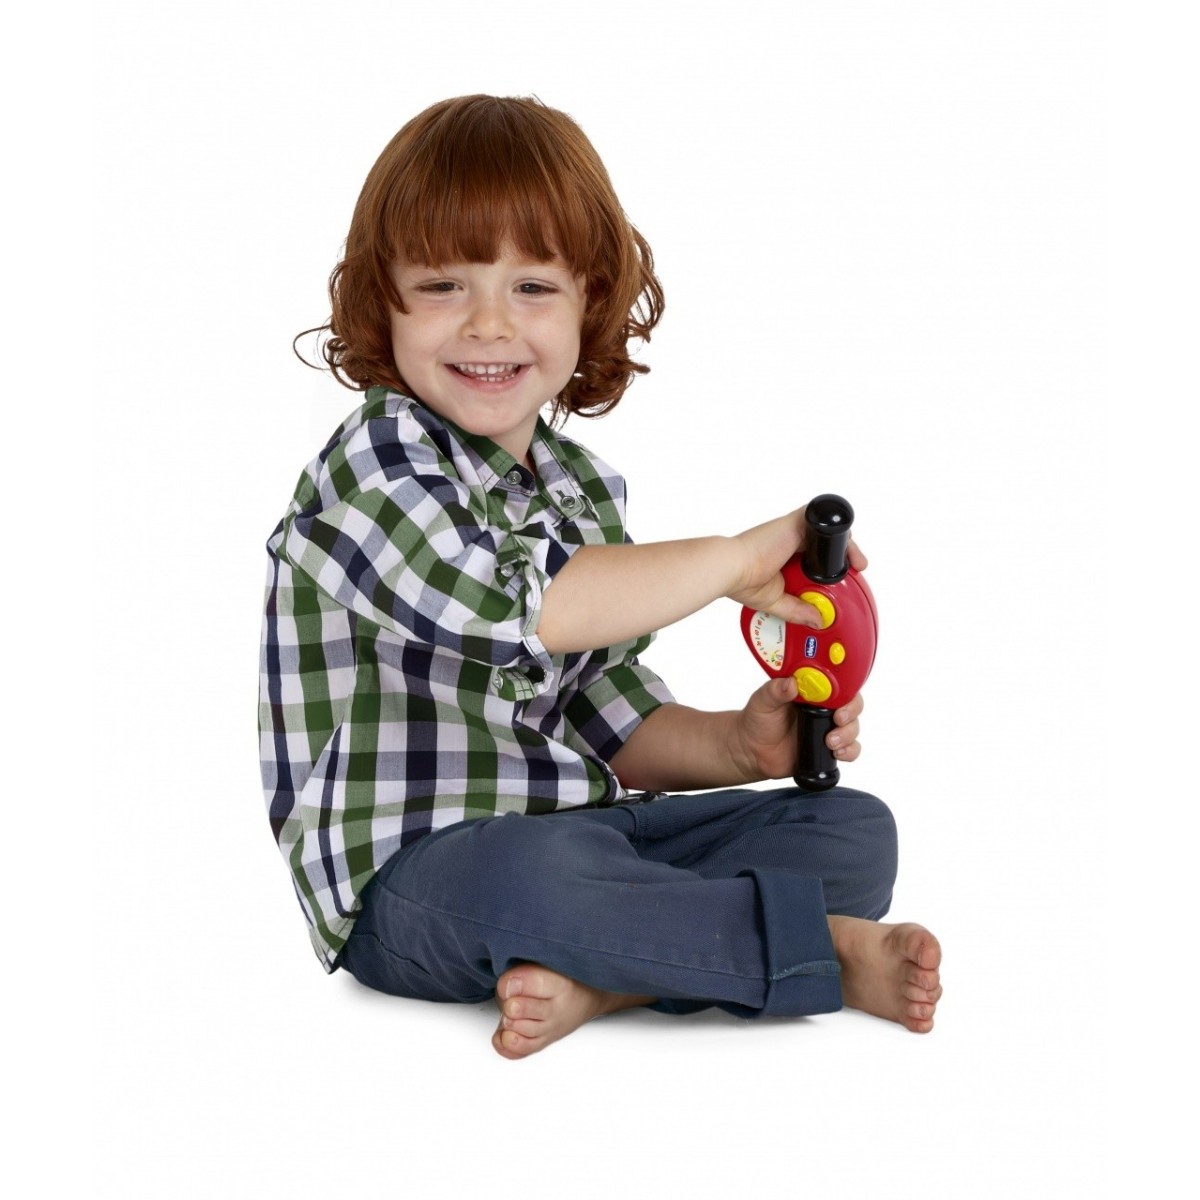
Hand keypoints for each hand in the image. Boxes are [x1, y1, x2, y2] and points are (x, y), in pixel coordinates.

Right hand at [729, 507, 867, 626]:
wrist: (733, 569)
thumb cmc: (743, 581)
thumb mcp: (776, 602)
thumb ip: (797, 610)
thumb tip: (817, 619)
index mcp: (783, 559)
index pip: (813, 559)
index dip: (829, 568)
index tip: (839, 581)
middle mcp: (789, 542)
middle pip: (824, 544)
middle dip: (842, 557)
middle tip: (854, 572)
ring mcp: (793, 531)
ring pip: (827, 532)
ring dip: (845, 547)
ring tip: (857, 565)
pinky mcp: (796, 522)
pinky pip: (823, 519)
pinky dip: (840, 531)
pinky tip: (850, 553)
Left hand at [730, 678, 864, 781]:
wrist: (752, 750)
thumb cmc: (758, 720)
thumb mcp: (762, 701)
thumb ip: (774, 690)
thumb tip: (790, 683)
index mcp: (811, 691)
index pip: (837, 683)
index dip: (845, 688)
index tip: (838, 698)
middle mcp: (824, 708)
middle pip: (852, 705)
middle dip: (850, 713)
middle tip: (839, 720)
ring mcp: (827, 728)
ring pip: (853, 728)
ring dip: (848, 734)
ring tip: (830, 742)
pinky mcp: (828, 748)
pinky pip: (850, 749)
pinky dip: (850, 751)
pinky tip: (837, 753)